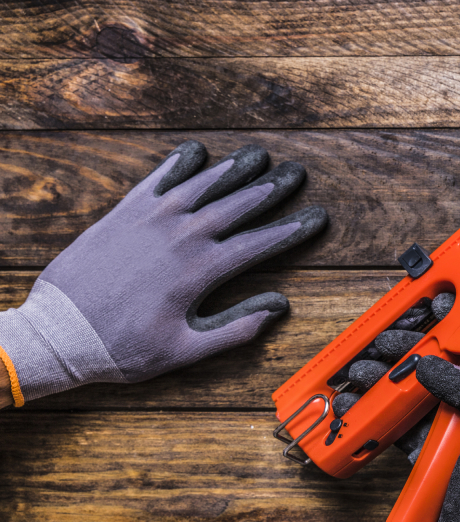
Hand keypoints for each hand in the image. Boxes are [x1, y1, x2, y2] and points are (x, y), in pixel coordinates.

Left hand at [0, 141, 326, 404]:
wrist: (60, 332)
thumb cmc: (123, 347)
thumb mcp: (185, 350)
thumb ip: (236, 328)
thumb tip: (278, 307)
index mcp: (201, 271)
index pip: (260, 243)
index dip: (293, 229)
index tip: (317, 217)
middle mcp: (181, 236)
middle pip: (238, 204)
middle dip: (272, 188)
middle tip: (297, 173)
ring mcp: (152, 219)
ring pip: (203, 185)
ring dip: (234, 168)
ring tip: (259, 156)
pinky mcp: (124, 211)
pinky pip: (158, 178)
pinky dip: (180, 162)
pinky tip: (198, 151)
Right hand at [333, 296, 459, 521]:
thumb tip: (430, 363)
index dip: (456, 329)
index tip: (433, 308)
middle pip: (439, 368)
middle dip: (408, 350)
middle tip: (384, 340)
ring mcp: (448, 433)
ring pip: (413, 391)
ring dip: (385, 377)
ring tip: (361, 369)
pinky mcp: (422, 453)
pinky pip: (397, 422)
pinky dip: (376, 410)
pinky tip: (358, 399)